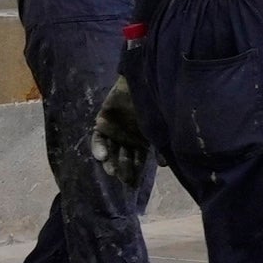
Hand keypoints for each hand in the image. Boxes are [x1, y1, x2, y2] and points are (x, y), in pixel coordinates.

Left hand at [91, 76, 152, 203]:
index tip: (133, 183)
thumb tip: (164, 165)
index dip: (135, 171)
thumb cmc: (155, 103)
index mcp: (142, 140)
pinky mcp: (102, 119)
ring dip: (110, 161)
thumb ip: (160, 145)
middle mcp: (127, 136)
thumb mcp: (160, 126)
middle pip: (122, 157)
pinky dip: (98, 147)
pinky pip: (97, 137)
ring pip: (110, 149)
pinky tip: (101, 156)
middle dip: (122, 168)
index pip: (137, 160)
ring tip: (110, 170)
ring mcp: (114, 129)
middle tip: (122, 177)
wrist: (144, 79)